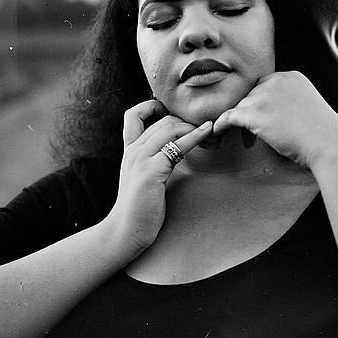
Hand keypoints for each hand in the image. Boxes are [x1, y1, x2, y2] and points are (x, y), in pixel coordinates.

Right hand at [107, 99, 212, 251]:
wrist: (125, 231)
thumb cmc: (139, 207)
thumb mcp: (143, 177)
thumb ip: (153, 161)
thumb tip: (174, 151)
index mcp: (130, 151)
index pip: (133, 115)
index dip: (151, 107)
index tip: (173, 113)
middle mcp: (133, 150)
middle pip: (163, 120)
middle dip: (186, 121)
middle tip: (206, 128)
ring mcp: (141, 159)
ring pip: (170, 127)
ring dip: (194, 127)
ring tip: (211, 131)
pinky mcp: (151, 171)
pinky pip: (177, 146)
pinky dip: (195, 136)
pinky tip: (207, 133)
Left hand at [212, 71, 337, 168]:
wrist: (329, 144)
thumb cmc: (323, 135)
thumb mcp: (309, 108)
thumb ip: (291, 103)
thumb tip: (275, 115)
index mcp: (291, 77)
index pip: (265, 86)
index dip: (261, 104)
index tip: (263, 120)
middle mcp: (277, 81)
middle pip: (251, 95)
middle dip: (251, 114)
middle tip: (254, 135)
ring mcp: (265, 96)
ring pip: (242, 107)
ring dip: (242, 124)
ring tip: (248, 142)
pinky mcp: (255, 112)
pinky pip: (229, 116)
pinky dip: (222, 124)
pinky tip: (218, 131)